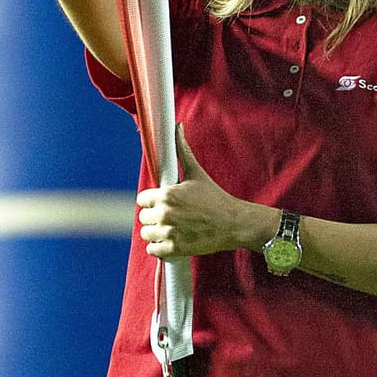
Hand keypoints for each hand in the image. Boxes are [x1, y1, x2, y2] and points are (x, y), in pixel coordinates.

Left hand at [137, 127, 266, 259]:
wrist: (234, 223)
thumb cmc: (215, 197)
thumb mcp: (197, 173)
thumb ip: (182, 151)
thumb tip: (177, 126)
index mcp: (167, 194)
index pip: (142, 199)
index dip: (152, 201)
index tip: (163, 203)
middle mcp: (165, 213)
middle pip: (143, 217)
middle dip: (154, 217)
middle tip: (170, 216)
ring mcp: (169, 232)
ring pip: (146, 234)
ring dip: (155, 232)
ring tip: (170, 229)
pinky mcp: (175, 249)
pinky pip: (153, 250)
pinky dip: (159, 248)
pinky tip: (170, 241)